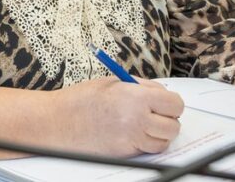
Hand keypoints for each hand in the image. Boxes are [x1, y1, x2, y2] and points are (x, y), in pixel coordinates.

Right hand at [51, 77, 184, 156]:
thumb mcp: (115, 82)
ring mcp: (131, 138)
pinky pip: (147, 150)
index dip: (173, 104)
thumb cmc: (82, 99)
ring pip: (163, 142)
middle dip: (169, 120)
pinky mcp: (124, 153)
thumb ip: (142, 87)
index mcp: (136, 96)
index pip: (175, 104)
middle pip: (173, 126)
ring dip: (159, 135)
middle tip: (158, 115)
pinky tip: (133, 134)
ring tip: (145, 125)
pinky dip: (146, 144)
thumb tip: (162, 94)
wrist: (59, 121)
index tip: (169, 104)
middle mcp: (137, 119)